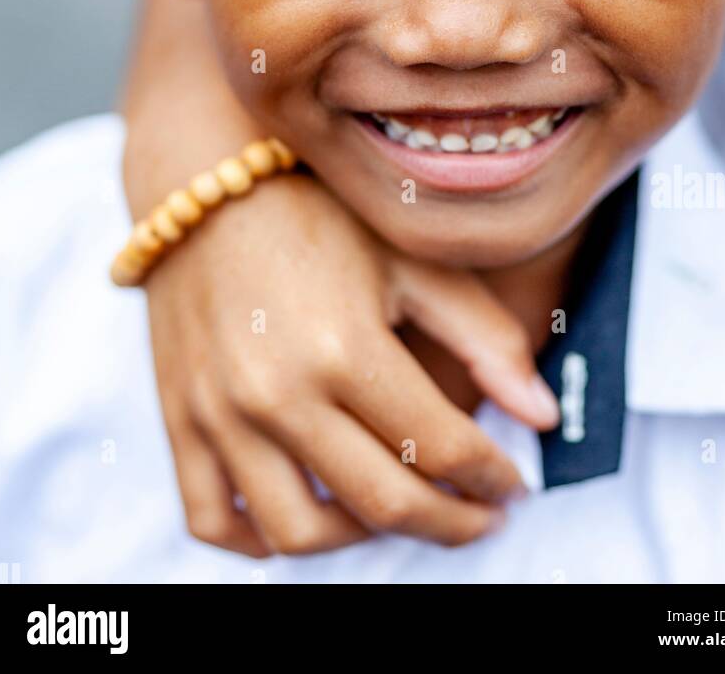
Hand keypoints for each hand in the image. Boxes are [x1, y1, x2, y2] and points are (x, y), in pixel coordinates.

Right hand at [145, 172, 559, 556]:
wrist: (205, 183)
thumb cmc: (317, 213)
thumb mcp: (410, 259)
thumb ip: (485, 338)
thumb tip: (544, 415)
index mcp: (345, 347)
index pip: (442, 449)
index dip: (492, 480)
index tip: (512, 486)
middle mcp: (278, 392)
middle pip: (384, 502)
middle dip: (450, 522)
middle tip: (479, 516)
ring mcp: (221, 413)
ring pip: (300, 532)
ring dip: (362, 540)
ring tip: (397, 508)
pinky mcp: (180, 419)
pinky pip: (214, 520)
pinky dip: (259, 543)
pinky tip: (308, 518)